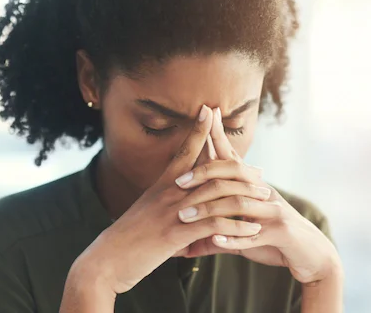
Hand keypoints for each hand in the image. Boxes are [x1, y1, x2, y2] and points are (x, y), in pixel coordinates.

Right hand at [66, 105, 265, 294]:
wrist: (105, 260)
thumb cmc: (127, 238)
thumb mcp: (146, 212)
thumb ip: (164, 203)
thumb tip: (179, 202)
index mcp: (162, 185)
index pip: (183, 150)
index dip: (197, 129)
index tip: (209, 110)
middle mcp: (169, 193)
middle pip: (211, 171)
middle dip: (239, 170)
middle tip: (260, 172)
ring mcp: (173, 213)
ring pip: (218, 196)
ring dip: (246, 197)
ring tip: (265, 199)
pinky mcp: (176, 235)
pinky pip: (214, 226)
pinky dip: (236, 227)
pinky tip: (253, 231)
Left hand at [175, 108, 340, 284]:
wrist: (313, 255)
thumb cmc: (275, 242)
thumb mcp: (243, 235)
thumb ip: (217, 236)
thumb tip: (187, 246)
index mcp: (255, 188)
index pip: (232, 158)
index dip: (219, 136)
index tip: (206, 113)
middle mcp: (265, 193)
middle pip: (234, 173)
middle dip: (204, 174)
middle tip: (178, 182)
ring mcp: (274, 212)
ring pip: (239, 203)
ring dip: (210, 210)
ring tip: (185, 217)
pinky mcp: (281, 233)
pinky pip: (254, 234)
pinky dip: (233, 237)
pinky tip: (215, 238)